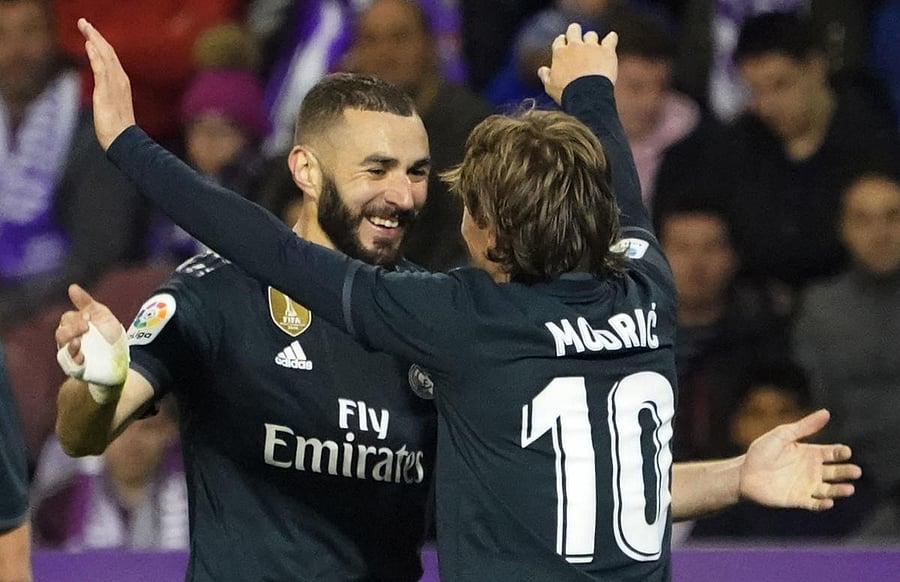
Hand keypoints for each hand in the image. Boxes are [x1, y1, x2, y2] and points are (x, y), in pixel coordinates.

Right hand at [56, 284, 127, 382]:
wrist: (119, 358)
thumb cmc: (107, 333)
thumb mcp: (101, 315)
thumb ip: (85, 302)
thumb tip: (72, 287)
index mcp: (73, 326)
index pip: (67, 318)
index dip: (76, 317)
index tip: (89, 316)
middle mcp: (68, 340)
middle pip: (61, 333)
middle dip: (73, 329)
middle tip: (86, 327)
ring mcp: (71, 355)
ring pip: (63, 349)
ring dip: (70, 345)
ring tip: (79, 342)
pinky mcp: (77, 368)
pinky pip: (71, 365)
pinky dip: (75, 361)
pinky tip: (82, 357)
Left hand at [77, 18, 135, 148]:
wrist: (124, 142)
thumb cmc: (119, 130)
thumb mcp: (113, 109)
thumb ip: (108, 97)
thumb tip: (103, 92)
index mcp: (122, 84)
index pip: (111, 59)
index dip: (101, 45)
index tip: (91, 34)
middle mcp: (120, 80)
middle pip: (108, 53)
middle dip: (96, 36)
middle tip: (84, 23)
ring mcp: (115, 85)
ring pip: (105, 56)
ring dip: (94, 39)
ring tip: (84, 26)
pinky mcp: (107, 91)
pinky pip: (101, 68)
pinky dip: (95, 54)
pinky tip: (88, 44)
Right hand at [537, 23, 617, 104]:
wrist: (586, 96)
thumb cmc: (566, 93)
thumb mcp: (550, 87)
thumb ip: (545, 76)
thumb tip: (542, 70)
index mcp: (560, 53)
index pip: (559, 41)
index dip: (562, 43)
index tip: (565, 48)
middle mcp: (575, 46)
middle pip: (574, 29)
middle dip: (575, 32)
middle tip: (578, 41)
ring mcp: (592, 47)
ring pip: (591, 35)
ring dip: (592, 40)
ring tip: (594, 50)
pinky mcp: (607, 51)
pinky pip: (611, 38)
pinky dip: (611, 39)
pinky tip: (611, 41)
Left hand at [739, 409, 861, 510]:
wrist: (744, 473)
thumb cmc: (762, 451)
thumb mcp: (782, 435)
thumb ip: (804, 426)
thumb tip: (826, 412)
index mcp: (810, 453)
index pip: (832, 453)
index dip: (840, 452)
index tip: (846, 451)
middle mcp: (812, 470)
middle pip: (835, 472)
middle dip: (847, 472)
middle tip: (856, 471)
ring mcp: (806, 485)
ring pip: (829, 489)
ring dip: (840, 490)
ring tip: (849, 489)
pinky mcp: (798, 499)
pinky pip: (814, 503)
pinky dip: (822, 504)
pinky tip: (828, 501)